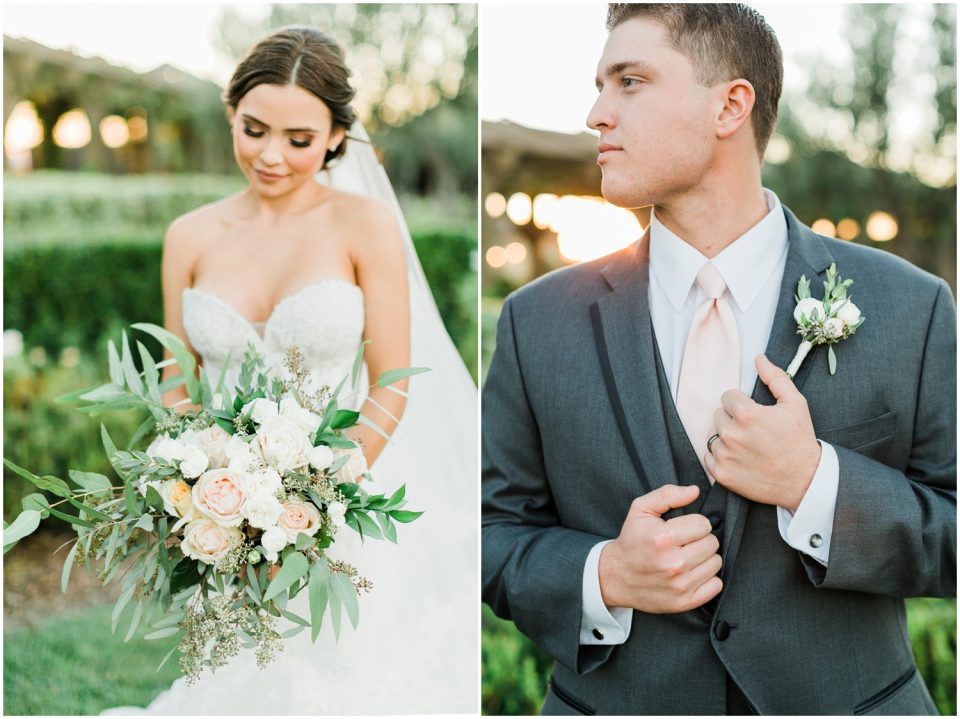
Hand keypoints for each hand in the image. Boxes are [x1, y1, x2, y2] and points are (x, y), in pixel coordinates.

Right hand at [598, 484, 722, 613]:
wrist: (616, 576)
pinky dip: (708, 578)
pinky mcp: (685, 602)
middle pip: (712, 543)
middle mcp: (673, 563)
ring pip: (716, 563)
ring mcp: (680, 585)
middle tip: (685, 543)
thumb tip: (694, 491)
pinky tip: (692, 573)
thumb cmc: (632, 541)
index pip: (704, 524)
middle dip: (700, 539)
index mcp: (663, 538)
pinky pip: (716, 585)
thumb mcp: (640, 510)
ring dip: (705, 558)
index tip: (682, 528)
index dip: (694, 523)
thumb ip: (667, 495)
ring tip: (688, 557)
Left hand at [705, 354, 820, 510]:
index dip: (741, 403)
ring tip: (748, 446)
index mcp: (746, 414)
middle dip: (733, 419)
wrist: (805, 480)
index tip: (754, 414)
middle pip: (718, 415)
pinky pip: (709, 457)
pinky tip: (740, 458)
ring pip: (713, 436)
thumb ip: (775, 378)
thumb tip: (758, 358)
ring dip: (726, 438)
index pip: (727, 397)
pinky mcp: (721, 474)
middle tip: (753, 431)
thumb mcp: (795, 404)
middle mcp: (731, 434)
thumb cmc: (800, 440)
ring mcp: (725, 456)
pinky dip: (720, 457)